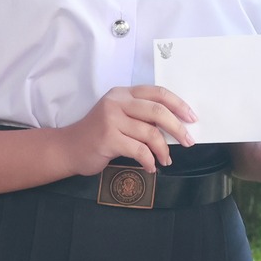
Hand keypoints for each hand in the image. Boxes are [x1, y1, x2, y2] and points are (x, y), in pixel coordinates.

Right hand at [61, 85, 195, 172]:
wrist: (69, 148)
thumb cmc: (99, 134)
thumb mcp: (120, 117)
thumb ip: (142, 117)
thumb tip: (176, 127)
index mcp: (123, 93)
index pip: (157, 92)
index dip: (178, 104)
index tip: (192, 118)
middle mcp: (117, 102)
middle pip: (157, 111)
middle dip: (178, 128)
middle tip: (188, 142)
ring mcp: (111, 119)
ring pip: (150, 133)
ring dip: (163, 150)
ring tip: (165, 160)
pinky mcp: (108, 138)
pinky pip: (139, 150)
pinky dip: (149, 161)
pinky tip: (151, 167)